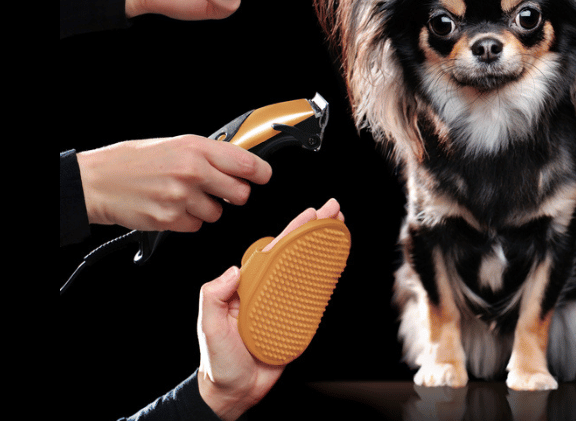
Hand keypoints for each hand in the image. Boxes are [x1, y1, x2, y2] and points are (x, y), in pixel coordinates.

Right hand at [76, 135, 272, 231]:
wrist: (96, 182)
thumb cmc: (132, 161)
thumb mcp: (175, 144)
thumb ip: (207, 154)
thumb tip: (239, 163)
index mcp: (196, 148)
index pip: (246, 163)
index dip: (261, 173)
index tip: (263, 176)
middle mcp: (192, 171)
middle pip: (240, 194)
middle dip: (233, 195)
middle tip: (216, 189)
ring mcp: (181, 197)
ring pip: (217, 213)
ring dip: (205, 208)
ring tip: (182, 196)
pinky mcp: (170, 219)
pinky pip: (196, 226)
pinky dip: (187, 220)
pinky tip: (170, 207)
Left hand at [197, 198, 342, 420]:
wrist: (233, 391)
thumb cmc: (218, 361)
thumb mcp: (209, 325)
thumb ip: (214, 296)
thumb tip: (234, 270)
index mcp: (248, 286)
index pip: (274, 251)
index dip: (294, 231)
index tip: (311, 214)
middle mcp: (267, 290)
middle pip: (295, 253)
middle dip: (315, 230)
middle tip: (334, 211)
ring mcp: (283, 304)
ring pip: (307, 269)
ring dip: (324, 248)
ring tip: (339, 228)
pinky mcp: (296, 321)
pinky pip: (314, 296)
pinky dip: (326, 278)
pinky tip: (336, 264)